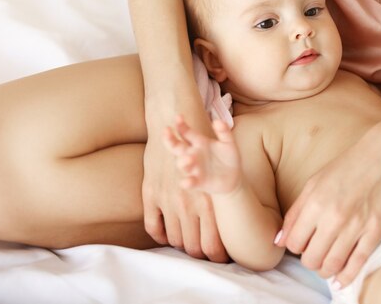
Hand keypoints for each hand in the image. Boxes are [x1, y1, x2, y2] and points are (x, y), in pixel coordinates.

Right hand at [142, 106, 228, 261]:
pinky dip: (159, 235)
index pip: (213, 241)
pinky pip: (153, 225)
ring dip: (179, 245)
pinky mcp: (151, 194)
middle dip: (200, 254)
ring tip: (186, 247)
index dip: (216, 255)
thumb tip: (229, 216)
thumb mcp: (221, 171)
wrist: (176, 121)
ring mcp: (168, 200)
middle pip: (194, 245)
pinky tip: (166, 236)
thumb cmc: (204, 144)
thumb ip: (223, 194)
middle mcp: (189, 204)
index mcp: (209, 200)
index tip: (218, 258)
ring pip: (174, 238)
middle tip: (203, 257)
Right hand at [163, 116, 241, 193]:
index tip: (178, 116)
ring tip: (189, 158)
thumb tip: (218, 120)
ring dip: (182, 161)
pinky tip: (187, 182)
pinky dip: (187, 183)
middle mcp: (193, 154)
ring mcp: (194, 168)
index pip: (185, 132)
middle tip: (166, 131)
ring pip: (182, 164)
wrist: (234, 177)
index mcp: (199, 142)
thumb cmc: (228, 157)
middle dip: (169, 139)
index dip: (180, 125)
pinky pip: (189, 182)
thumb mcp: (228, 142)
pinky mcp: (198, 182)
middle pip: (176, 146)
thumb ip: (224, 131)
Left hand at [275, 127, 380, 286]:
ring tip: (328, 264)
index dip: (295, 247)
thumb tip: (279, 240)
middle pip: (311, 259)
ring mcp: (356, 226)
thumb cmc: (348, 165)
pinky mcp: (376, 231)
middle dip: (310, 261)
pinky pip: (357, 264)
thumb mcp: (315, 182)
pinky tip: (341, 278)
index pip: (293, 243)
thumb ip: (296, 212)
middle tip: (315, 254)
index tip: (303, 243)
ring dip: (326, 270)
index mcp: (315, 203)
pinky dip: (347, 276)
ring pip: (332, 265)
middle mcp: (333, 217)